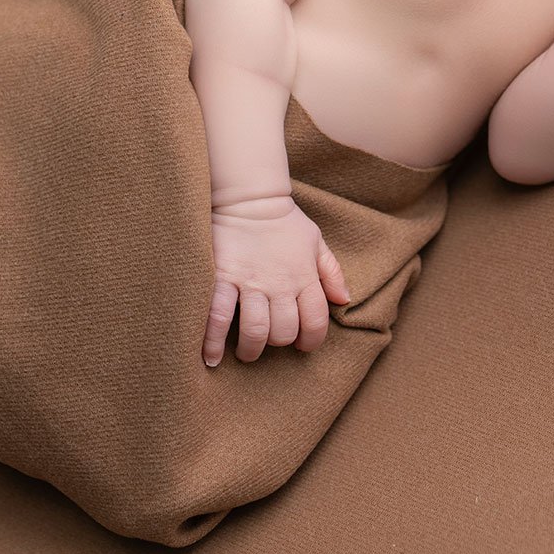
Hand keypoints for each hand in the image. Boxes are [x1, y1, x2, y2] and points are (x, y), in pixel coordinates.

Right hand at [203, 195, 349, 367]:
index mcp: (304, 277)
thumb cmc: (284, 220)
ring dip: (250, 350)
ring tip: (246, 353)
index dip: (311, 341)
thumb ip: (331, 272)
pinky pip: (218, 315)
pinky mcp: (222, 277)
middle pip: (283, 331)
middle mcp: (280, 284)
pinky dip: (213, 341)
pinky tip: (210, 357)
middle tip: (269, 343)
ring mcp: (250, 282)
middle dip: (278, 344)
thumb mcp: (316, 241)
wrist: (250, 197)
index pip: (315, 322)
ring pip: (255, 330)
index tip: (302, 346)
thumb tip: (344, 300)